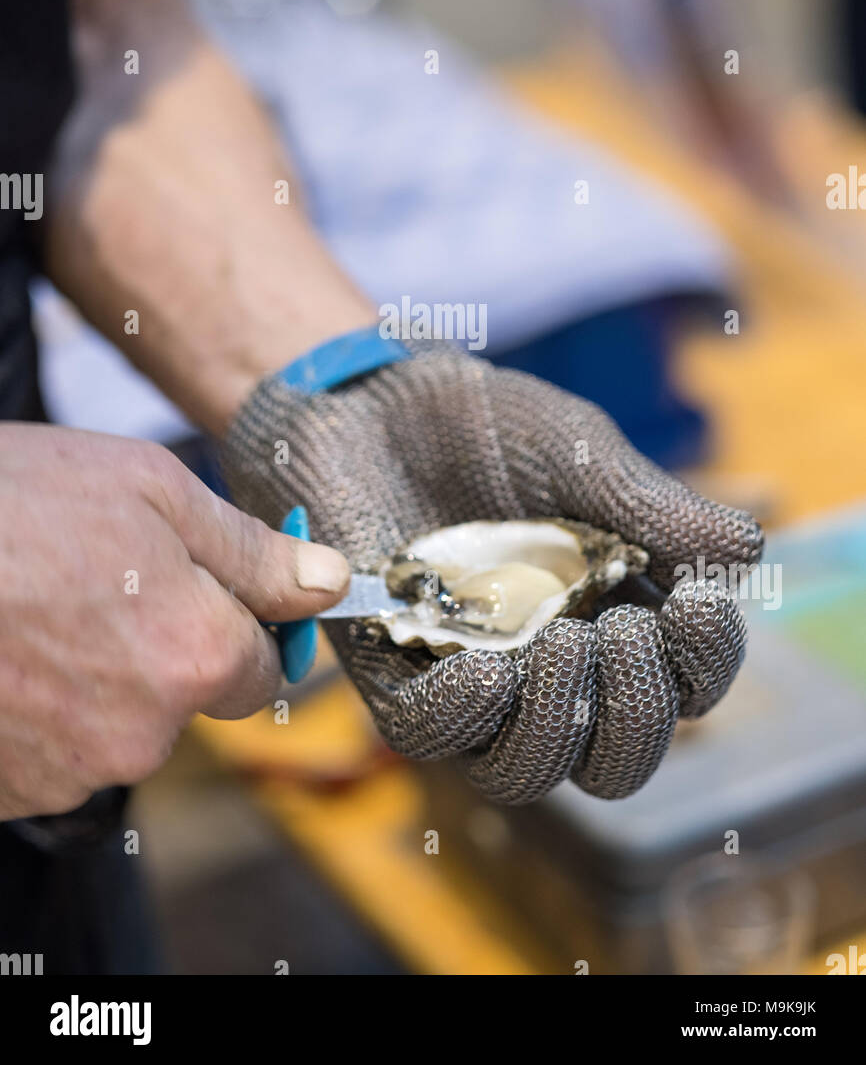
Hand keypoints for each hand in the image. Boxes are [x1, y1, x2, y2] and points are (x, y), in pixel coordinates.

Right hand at [0, 424, 348, 818]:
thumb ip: (252, 552)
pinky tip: (9, 650)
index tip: (201, 588)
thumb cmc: (14, 503)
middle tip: (96, 578)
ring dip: (95, 676)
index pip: (263, 668)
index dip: (237, 621)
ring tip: (37, 607)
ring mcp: (68, 770)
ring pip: (117, 724)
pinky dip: (39, 709)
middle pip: (187, 697)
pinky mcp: (10, 790)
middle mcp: (142, 732)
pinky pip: (54, 750)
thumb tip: (329, 582)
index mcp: (196, 656)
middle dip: (161, 645)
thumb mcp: (153, 490)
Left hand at [222, 347, 761, 802]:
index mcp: (615, 616)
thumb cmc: (489, 424)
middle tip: (625, 631)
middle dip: (639, 713)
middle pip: (616, 757)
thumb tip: (749, 555)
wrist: (376, 397)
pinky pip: (431, 737)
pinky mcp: (393, 673)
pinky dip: (466, 717)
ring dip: (561, 725)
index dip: (704, 664)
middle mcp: (551, 666)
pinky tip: (487, 670)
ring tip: (564, 643)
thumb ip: (654, 509)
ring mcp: (472, 678)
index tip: (696, 604)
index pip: (684, 684)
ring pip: (530, 769)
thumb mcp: (583, 455)